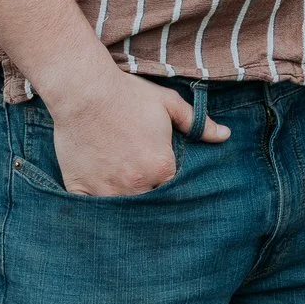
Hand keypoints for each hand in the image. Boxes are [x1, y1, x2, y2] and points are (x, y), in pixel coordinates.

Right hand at [46, 64, 228, 196]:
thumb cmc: (129, 95)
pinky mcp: (79, 188)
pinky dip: (95, 208)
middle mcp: (136, 184)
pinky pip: (90, 210)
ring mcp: (106, 189)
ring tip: (125, 196)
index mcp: (161, 167)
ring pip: (121, 211)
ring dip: (125, 206)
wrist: (85, 92)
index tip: (168, 182)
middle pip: (149, 206)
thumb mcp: (170, 103)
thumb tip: (226, 135)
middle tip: (146, 190)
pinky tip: (99, 202)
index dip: (173, 188)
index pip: (175, 192)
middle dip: (151, 200)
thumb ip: (198, 123)